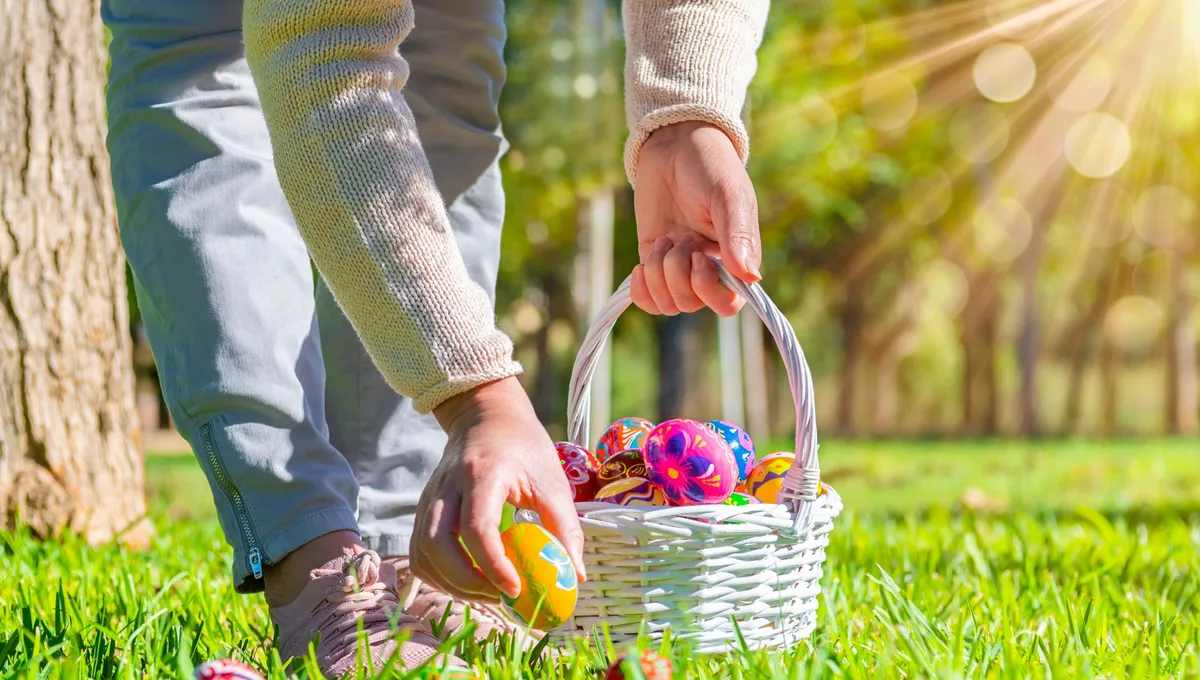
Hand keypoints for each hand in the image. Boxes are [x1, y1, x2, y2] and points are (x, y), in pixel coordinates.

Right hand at [410, 377, 585, 602]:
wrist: (485, 415)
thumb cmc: (523, 447)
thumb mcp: (553, 481)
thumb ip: (565, 527)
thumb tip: (576, 577)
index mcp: (482, 474)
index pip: (477, 528)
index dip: (493, 565)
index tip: (517, 589)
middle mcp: (448, 486)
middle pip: (437, 545)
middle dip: (467, 582)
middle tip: (501, 597)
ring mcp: (430, 498)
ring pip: (423, 553)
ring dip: (452, 583)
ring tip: (489, 592)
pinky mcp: (424, 509)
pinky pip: (419, 552)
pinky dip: (440, 575)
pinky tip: (469, 580)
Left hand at [631, 121, 762, 316]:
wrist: (676, 144)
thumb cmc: (710, 166)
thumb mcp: (728, 195)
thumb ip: (738, 234)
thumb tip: (751, 276)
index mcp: (736, 257)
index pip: (727, 303)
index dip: (708, 290)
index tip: (699, 257)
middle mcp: (709, 268)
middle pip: (691, 304)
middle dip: (677, 276)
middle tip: (677, 241)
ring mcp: (679, 266)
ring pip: (667, 303)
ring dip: (658, 276)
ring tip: (662, 242)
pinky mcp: (653, 260)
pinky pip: (647, 298)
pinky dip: (641, 291)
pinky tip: (640, 267)